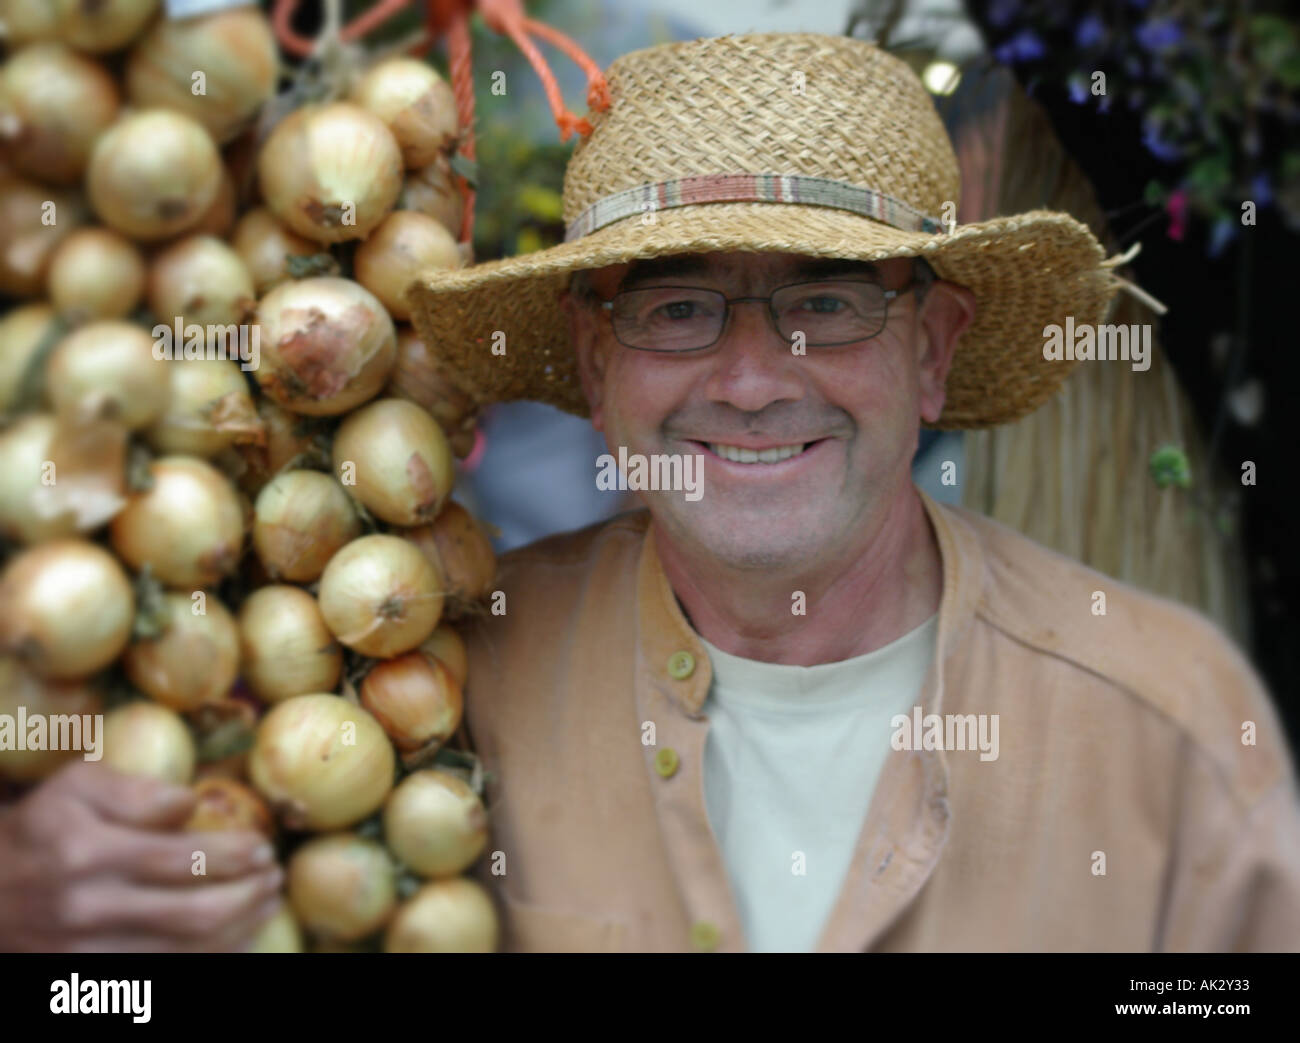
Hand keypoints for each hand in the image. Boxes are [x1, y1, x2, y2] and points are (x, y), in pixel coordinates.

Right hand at [0, 760, 282, 951]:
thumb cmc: (45, 825)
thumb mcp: (77, 785)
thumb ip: (137, 789)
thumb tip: (192, 802)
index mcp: (89, 853)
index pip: (184, 859)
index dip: (235, 856)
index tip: (263, 846)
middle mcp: (89, 907)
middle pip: (194, 914)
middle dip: (249, 896)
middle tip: (274, 877)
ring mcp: (87, 949)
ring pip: (185, 951)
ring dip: (239, 928)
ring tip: (266, 903)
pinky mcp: (87, 976)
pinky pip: (163, 974)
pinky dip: (209, 957)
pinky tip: (237, 937)